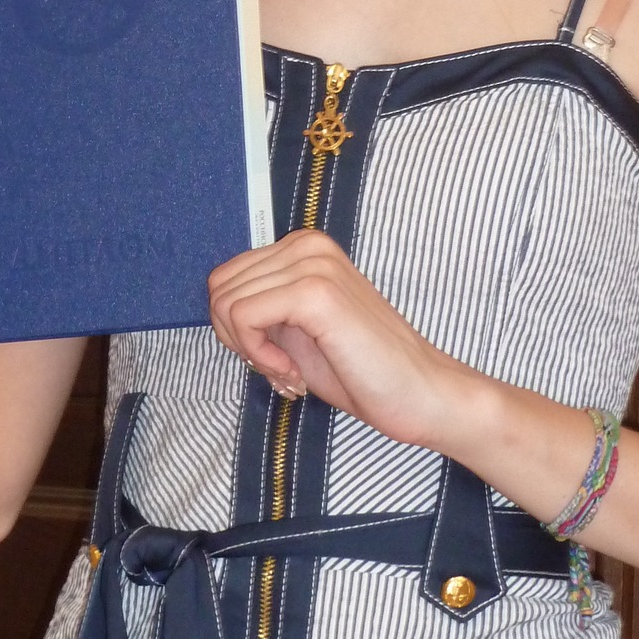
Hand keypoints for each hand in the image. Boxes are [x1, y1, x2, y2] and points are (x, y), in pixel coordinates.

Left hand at [208, 231, 454, 448]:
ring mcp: (313, 264)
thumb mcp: (296, 329)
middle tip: (280, 365)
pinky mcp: (316, 292)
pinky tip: (292, 370)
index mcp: (303, 247)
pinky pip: (244, 316)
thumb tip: (217, 304)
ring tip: (290, 368)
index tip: (272, 354)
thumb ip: (262, 307)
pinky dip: (257, 354)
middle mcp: (307, 244)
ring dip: (249, 349)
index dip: (235, 328)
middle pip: (218, 288)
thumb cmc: (362, 370)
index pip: (224, 278)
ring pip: (226, 302)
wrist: (421, 394)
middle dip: (237, 338)